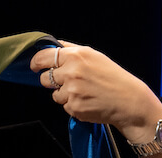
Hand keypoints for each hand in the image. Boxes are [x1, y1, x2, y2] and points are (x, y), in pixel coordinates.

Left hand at [28, 43, 161, 142]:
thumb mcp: (94, 56)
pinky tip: (87, 102)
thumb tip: (53, 46)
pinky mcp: (74, 108)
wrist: (127, 100)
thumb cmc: (112, 77)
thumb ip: (72, 50)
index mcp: (76, 57)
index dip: (36, 62)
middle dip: (52, 81)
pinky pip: (64, 107)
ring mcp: (72, 92)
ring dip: (64, 94)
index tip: (35, 66)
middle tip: (67, 82)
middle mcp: (71, 73)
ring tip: (83, 93)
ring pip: (54, 95)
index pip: (44, 57)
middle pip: (44, 78)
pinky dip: (73, 105)